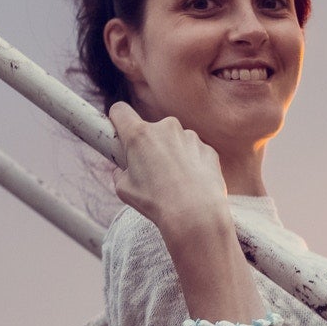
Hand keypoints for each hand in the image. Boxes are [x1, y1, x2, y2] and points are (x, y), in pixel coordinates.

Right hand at [109, 102, 230, 237]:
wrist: (196, 215)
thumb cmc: (156, 203)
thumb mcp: (124, 189)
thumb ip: (120, 172)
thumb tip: (121, 169)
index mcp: (140, 135)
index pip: (120, 111)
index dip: (118, 120)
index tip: (120, 131)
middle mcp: (166, 128)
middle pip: (151, 129)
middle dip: (149, 145)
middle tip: (151, 171)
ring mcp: (190, 136)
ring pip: (175, 141)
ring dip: (172, 154)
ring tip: (175, 182)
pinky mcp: (208, 149)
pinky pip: (194, 152)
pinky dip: (192, 163)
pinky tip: (192, 184)